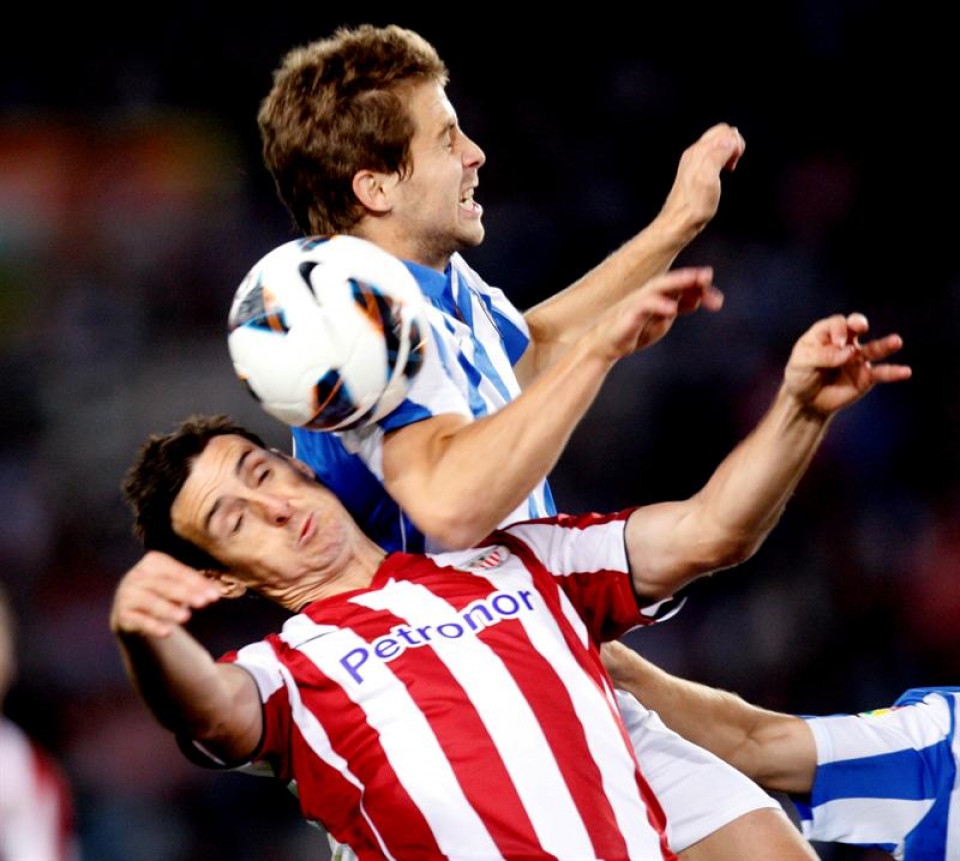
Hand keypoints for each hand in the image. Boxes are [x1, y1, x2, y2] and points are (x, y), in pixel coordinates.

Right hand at [110, 551, 221, 637]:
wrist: (134, 613)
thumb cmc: (166, 594)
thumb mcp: (181, 588)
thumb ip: (197, 588)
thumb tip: (215, 593)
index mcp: (153, 562)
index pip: (178, 572)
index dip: (197, 583)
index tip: (214, 596)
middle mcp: (137, 575)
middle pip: (164, 584)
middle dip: (185, 593)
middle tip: (203, 603)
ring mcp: (127, 594)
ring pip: (150, 601)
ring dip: (168, 609)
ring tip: (186, 617)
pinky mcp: (122, 615)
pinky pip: (138, 620)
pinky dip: (153, 626)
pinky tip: (168, 632)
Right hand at [597, 266, 721, 358]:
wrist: (603, 345)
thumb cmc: (633, 332)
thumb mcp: (661, 322)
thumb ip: (677, 307)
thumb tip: (697, 298)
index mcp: (660, 296)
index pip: (682, 288)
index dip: (700, 291)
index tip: (717, 303)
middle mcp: (649, 294)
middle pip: (673, 281)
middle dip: (690, 278)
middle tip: (708, 276)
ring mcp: (638, 302)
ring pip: (659, 287)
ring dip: (678, 282)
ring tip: (695, 282)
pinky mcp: (628, 314)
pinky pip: (644, 306)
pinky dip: (659, 305)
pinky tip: (672, 309)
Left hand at [658, 123, 745, 237]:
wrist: (679, 222)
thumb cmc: (694, 205)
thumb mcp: (709, 176)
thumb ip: (719, 154)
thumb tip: (730, 139)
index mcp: (699, 151)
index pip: (723, 131)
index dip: (735, 142)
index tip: (735, 159)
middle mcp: (694, 154)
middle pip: (720, 135)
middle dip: (732, 145)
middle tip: (732, 163)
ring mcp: (693, 163)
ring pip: (717, 146)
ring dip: (727, 154)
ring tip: (727, 169)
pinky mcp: (694, 174)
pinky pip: (712, 158)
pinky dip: (721, 162)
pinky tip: (720, 176)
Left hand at [783, 312, 911, 416]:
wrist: (805, 402)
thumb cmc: (799, 377)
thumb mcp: (802, 363)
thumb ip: (824, 356)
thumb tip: (850, 352)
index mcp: (825, 334)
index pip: (837, 323)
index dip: (838, 331)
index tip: (836, 344)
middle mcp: (844, 342)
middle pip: (856, 327)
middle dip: (858, 324)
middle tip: (861, 327)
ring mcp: (857, 359)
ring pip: (874, 348)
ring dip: (885, 345)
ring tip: (897, 341)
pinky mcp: (865, 376)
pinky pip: (881, 373)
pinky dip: (893, 372)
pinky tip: (905, 372)